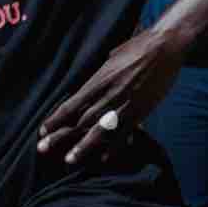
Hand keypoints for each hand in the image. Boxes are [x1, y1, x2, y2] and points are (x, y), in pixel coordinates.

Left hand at [37, 28, 185, 164]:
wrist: (165, 46)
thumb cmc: (137, 47)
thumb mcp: (111, 58)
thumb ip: (99, 74)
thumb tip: (87, 85)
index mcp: (99, 80)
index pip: (71, 104)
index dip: (56, 118)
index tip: (43, 130)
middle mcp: (109, 94)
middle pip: (80, 120)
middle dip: (60, 136)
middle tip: (42, 149)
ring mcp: (125, 104)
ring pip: (100, 129)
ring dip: (83, 146)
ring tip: (69, 160)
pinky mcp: (141, 110)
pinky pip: (126, 132)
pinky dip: (115, 146)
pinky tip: (105, 159)